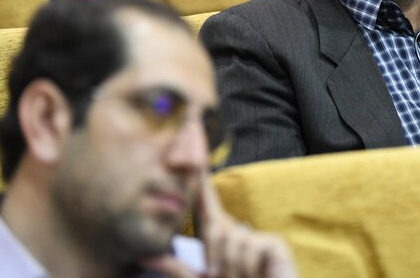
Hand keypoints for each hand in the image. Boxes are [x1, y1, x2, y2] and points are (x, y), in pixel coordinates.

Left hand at [141, 170, 296, 277]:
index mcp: (220, 244)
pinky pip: (248, 247)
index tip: (193, 154)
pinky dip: (246, 267)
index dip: (199, 182)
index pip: (205, 207)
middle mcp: (239, 236)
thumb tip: (144, 255)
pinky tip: (258, 276)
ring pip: (228, 241)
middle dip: (214, 258)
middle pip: (214, 227)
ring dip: (228, 270)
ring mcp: (259, 240)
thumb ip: (177, 269)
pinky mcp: (275, 245)